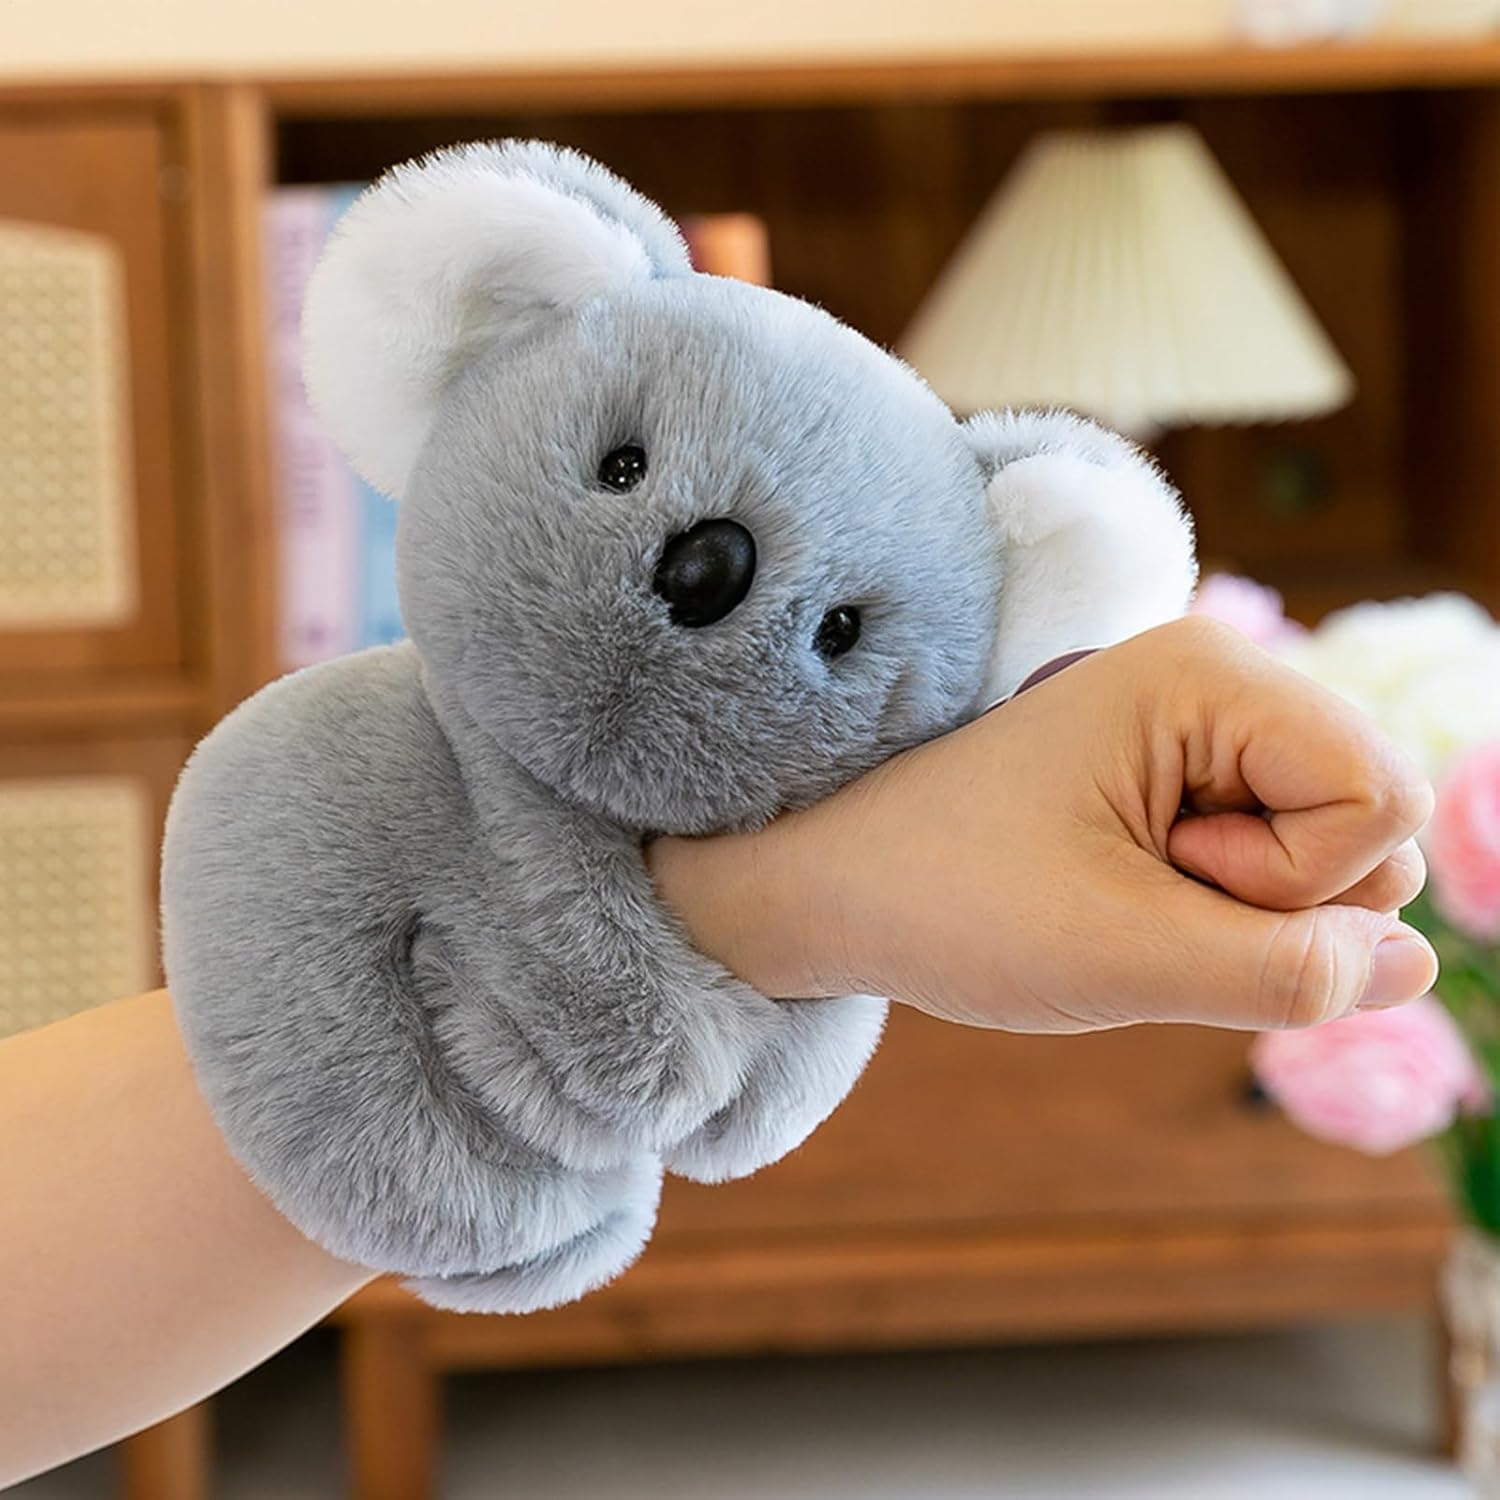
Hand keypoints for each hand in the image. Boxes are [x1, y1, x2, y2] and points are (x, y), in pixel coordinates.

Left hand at [648, 617, 1438, 1032]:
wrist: (831, 883)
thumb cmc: (950, 901)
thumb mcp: (1122, 955)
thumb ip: (1290, 972)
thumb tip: (1417, 961)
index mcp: (1207, 674)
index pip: (1384, 796)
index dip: (1293, 878)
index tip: (1161, 871)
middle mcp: (1219, 684)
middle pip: (1375, 822)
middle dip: (1275, 896)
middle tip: (1130, 886)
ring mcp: (1204, 736)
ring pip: (1334, 857)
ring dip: (1242, 912)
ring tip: (1118, 891)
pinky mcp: (1184, 786)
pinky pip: (1273, 868)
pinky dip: (1217, 912)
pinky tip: (1125, 899)